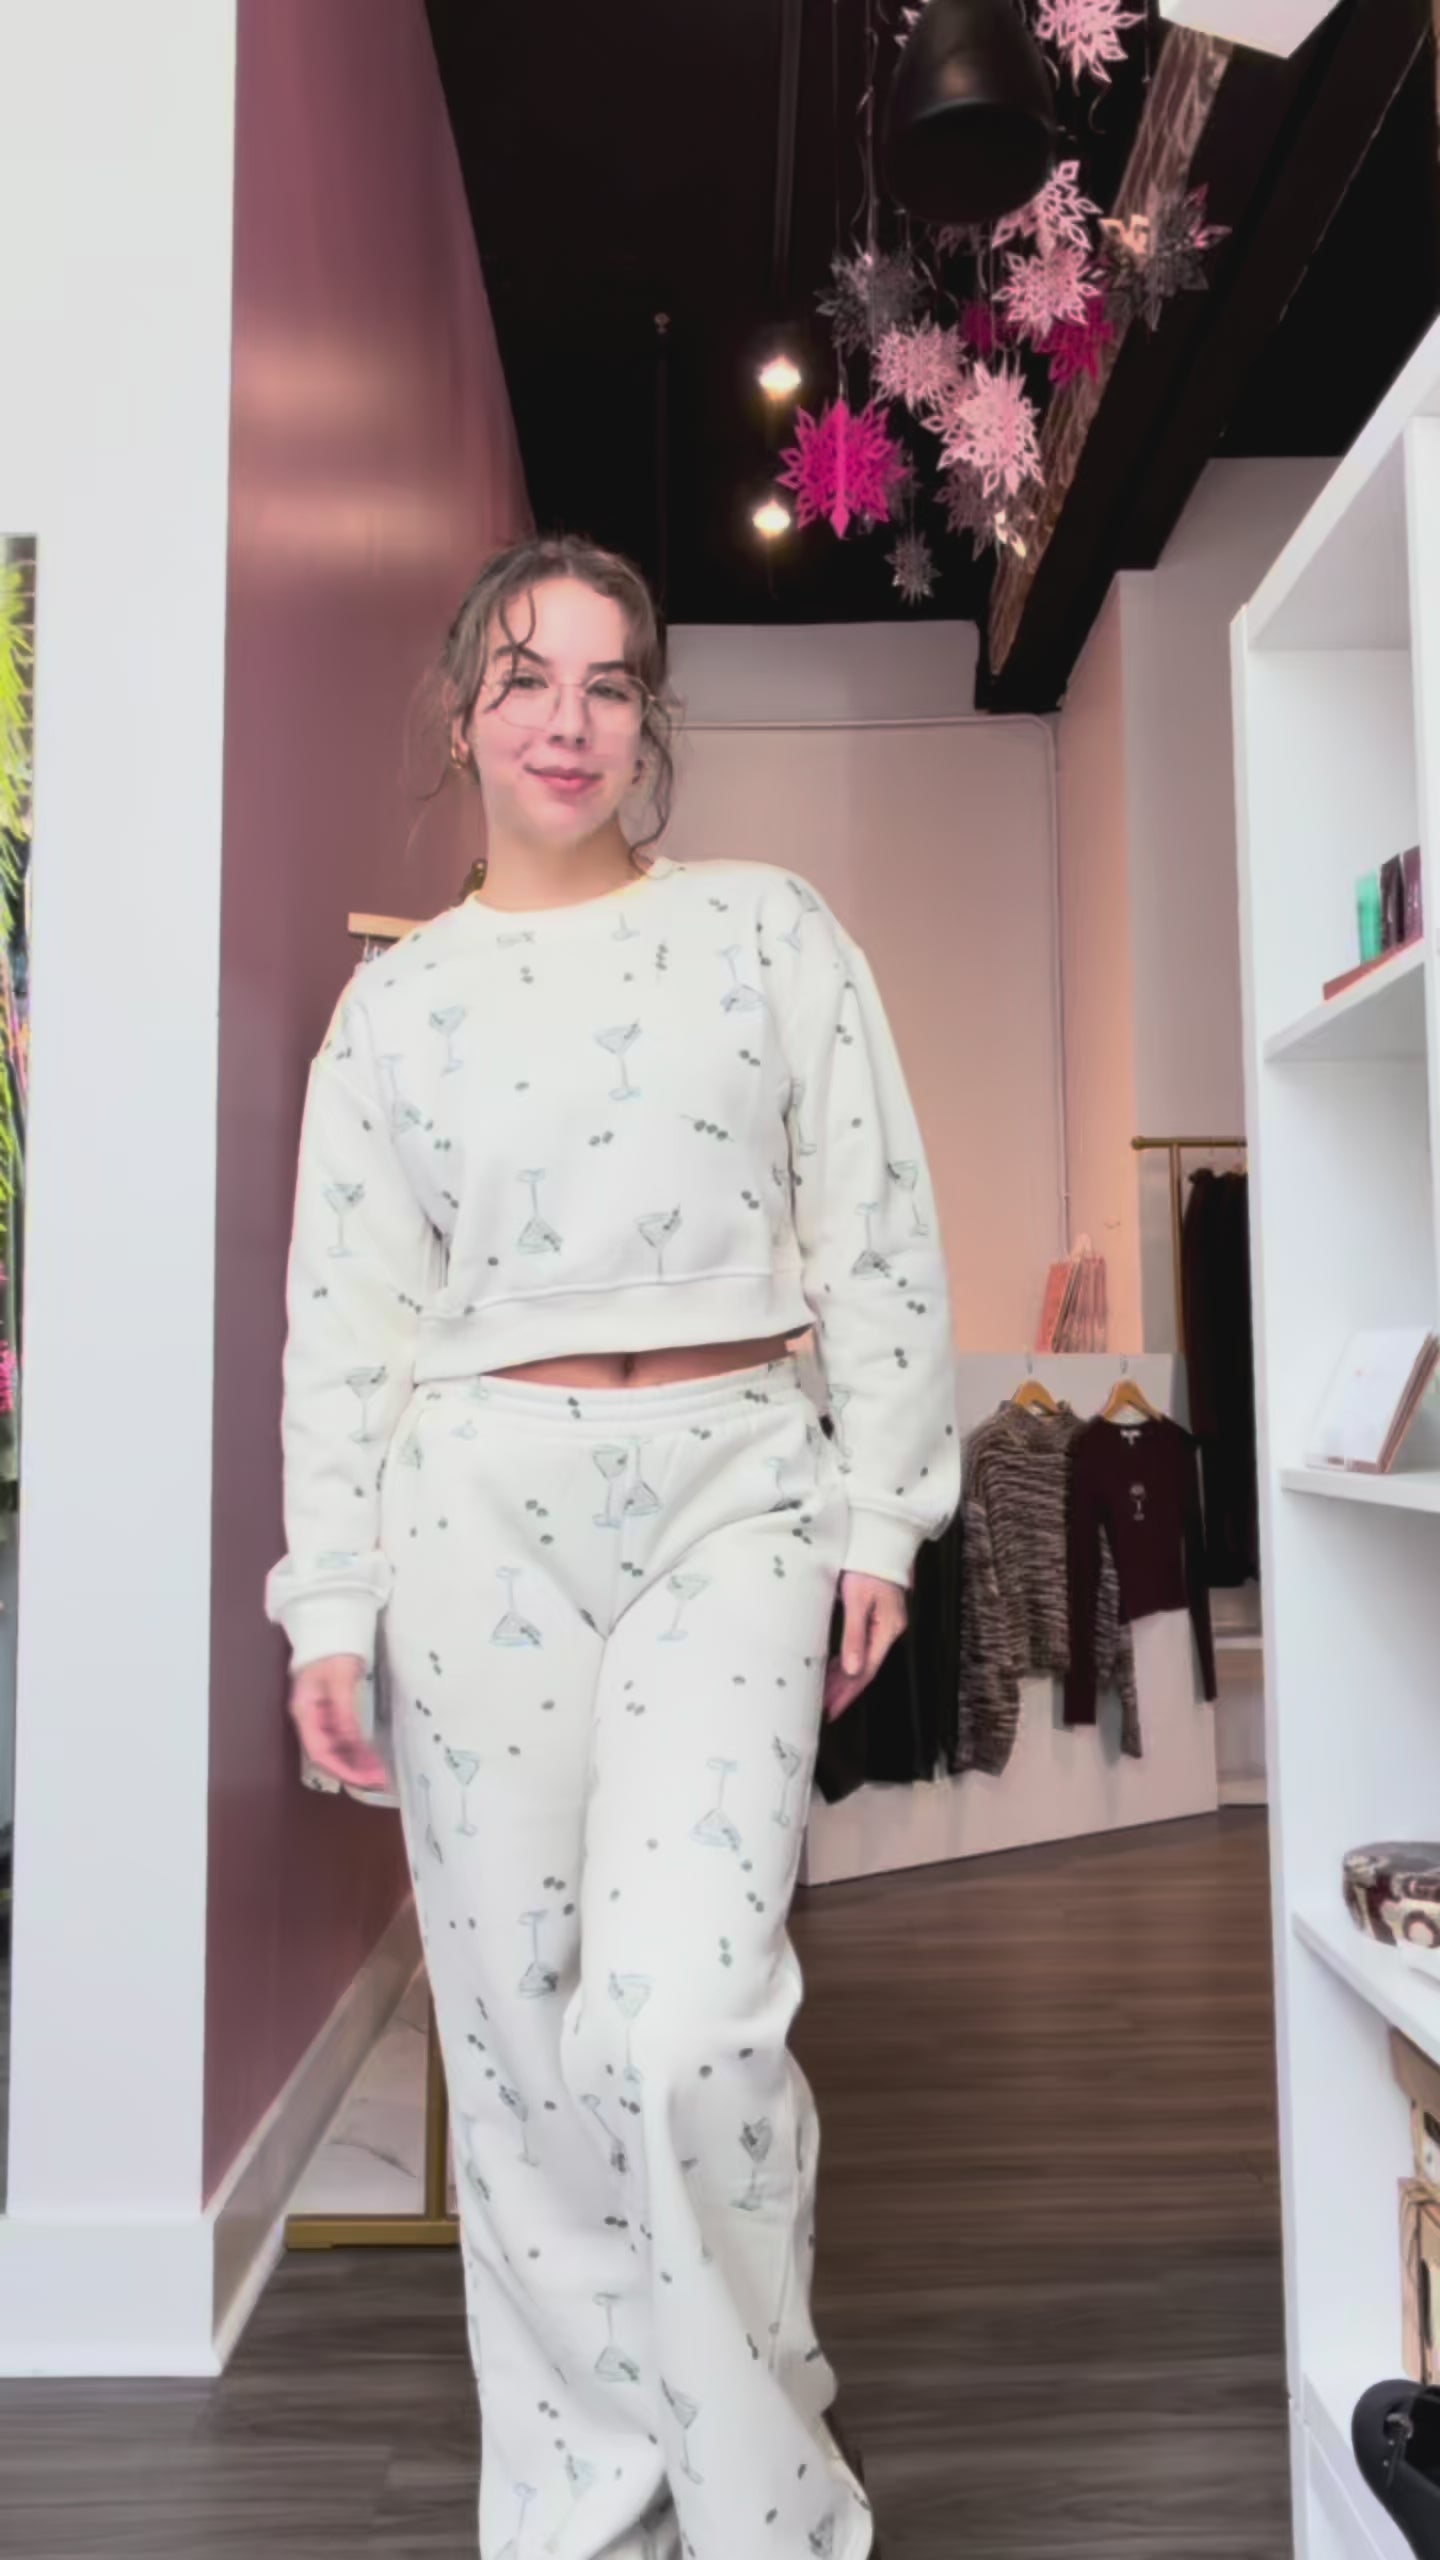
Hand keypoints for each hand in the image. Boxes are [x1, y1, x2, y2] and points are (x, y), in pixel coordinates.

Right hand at [288, 1654, 391, 1791]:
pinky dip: (358, 1751)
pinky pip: (343, 1739)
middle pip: (328, 1755)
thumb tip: (351, 1741)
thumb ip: (344, 1710)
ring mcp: (321, 1718)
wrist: (332, 1627)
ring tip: (380, 1773)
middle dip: (353, 1771)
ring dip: (357, 1764)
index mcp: (305, 1712)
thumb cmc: (333, 1648)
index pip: (319, 1752)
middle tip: (380, 1780)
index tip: (365, 1779)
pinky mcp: (333, 1714)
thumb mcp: (340, 1677)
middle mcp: (310, 1720)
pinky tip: (372, 1758)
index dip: (342, 1769)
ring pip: (337, 1750)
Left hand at [822, 1570, 907, 1722]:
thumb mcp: (858, 1599)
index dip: (848, 1693)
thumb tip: (852, 1670)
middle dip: (844, 1691)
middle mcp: (888, 1630)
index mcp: (887, 1629)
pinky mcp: (876, 1616)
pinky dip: (847, 1661)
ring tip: (826, 1695)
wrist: (880, 1538)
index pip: (865, 1671)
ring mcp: (883, 1624)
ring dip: (843, 1678)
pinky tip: (836, 1668)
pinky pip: (861, 1646)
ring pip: (862, 1659)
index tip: (831, 1709)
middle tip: (824, 1709)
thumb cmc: (868, 1564)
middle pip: (864, 1669)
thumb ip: (854, 1635)